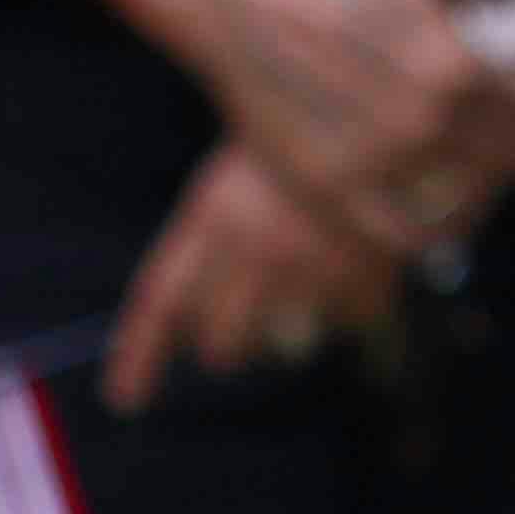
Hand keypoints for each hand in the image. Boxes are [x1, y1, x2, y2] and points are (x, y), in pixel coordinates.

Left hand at [104, 146, 414, 413]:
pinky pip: (347, 325)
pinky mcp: (365, 281)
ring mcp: (312, 270)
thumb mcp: (240, 178)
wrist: (388, 115)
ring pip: (282, 345)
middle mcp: (255, 249)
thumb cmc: (300, 141)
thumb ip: (209, 246)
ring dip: (290, 327)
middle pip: (220, 342)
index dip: (140, 354)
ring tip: (307, 282)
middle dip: (225, 344)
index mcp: (215, 214)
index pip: (162, 299)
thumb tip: (186, 323)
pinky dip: (351, 305)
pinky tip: (357, 264)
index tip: (127, 398)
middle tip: (239, 328)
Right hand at [168, 0, 514, 252]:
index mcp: (454, 64)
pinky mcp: (329, 190)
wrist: (239, 0)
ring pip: (463, 202)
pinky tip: (438, 219)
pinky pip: (402, 237)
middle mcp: (421, 120)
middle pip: (508, 161)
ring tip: (485, 182)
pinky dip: (432, 234)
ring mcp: (375, 161)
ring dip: (485, 195)